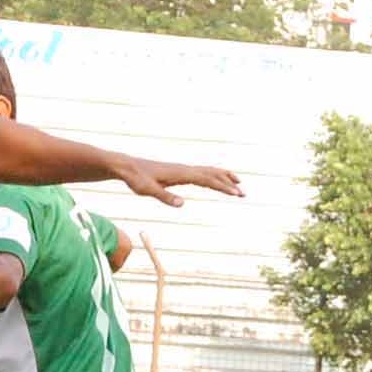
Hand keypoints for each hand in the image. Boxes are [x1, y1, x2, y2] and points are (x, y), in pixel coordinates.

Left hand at [115, 158, 242, 206]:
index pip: (207, 180)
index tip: (236, 193)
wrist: (127, 167)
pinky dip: (212, 177)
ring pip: (208, 172)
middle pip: (212, 174)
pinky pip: (200, 173)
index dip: (223, 187)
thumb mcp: (149, 191)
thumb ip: (165, 197)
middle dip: (229, 184)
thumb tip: (182, 204)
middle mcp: (184, 169)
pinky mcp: (178, 172)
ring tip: (238, 184)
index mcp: (181, 173)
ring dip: (224, 178)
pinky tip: (216, 182)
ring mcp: (182, 170)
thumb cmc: (136, 179)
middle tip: (244, 194)